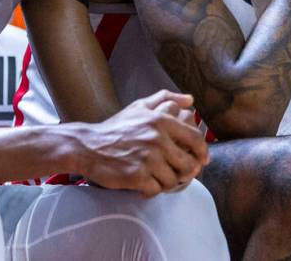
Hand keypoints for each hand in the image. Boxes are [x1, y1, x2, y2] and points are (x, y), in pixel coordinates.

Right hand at [76, 90, 208, 197]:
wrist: (87, 146)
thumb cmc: (115, 128)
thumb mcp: (139, 107)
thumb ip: (165, 99)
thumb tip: (190, 99)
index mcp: (161, 121)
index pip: (195, 139)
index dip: (203, 152)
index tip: (202, 159)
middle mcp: (157, 139)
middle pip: (188, 164)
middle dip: (185, 172)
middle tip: (176, 173)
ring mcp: (148, 159)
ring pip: (173, 180)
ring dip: (167, 182)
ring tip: (156, 178)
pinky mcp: (137, 176)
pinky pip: (157, 190)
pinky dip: (152, 190)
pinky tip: (144, 185)